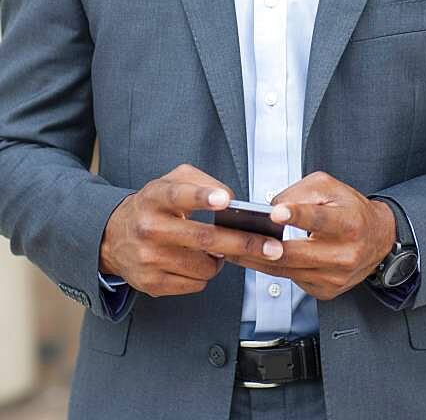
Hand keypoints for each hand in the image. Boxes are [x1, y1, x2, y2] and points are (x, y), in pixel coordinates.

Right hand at [99, 163, 236, 297]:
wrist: (113, 236)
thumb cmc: (153, 205)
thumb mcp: (171, 181)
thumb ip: (202, 181)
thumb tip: (231, 201)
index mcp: (155, 198)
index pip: (179, 195)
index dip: (203, 197)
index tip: (226, 201)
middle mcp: (149, 228)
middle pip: (203, 238)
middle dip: (243, 243)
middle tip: (272, 247)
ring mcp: (148, 259)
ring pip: (204, 266)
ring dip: (221, 259)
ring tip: (218, 248)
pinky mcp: (150, 283)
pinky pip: (195, 284)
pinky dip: (205, 274)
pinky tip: (197, 262)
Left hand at [212, 172, 396, 300]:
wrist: (378, 239)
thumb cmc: (350, 209)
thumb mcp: (330, 187)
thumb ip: (299, 192)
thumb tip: (270, 208)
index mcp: (348, 222)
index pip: (320, 219)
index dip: (297, 215)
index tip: (275, 213)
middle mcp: (344, 254)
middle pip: (296, 253)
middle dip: (260, 245)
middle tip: (233, 237)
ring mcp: (335, 277)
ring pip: (287, 270)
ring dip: (256, 260)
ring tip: (230, 248)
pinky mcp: (326, 291)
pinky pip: (291, 280)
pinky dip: (270, 269)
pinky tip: (253, 260)